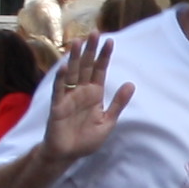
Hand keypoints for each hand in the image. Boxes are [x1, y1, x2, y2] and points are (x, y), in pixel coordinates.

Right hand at [41, 35, 134, 166]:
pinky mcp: (57, 107)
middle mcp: (81, 92)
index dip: (104, 56)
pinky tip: (65, 67)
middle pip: (86, 67)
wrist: (68, 155)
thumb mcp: (108, 122)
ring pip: (72, 73)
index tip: (110, 41)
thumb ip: (118, 104)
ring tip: (78, 42)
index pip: (100, 71)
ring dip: (75, 58)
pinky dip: (61, 79)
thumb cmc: (86, 139)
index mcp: (94, 94)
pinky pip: (59, 91)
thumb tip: (131, 84)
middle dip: (90, 50)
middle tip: (95, 33)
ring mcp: (68, 97)